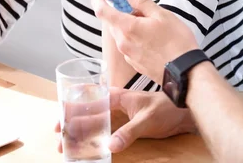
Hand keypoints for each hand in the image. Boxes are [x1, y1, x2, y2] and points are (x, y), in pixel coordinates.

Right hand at [55, 88, 194, 152]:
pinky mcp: (125, 124)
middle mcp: (116, 103)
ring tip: (67, 145)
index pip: (90, 99)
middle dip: (71, 122)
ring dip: (80, 131)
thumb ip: (129, 132)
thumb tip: (110, 146)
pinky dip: (93, 137)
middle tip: (59, 137)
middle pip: (88, 111)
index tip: (60, 119)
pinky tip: (85, 146)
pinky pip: (105, 130)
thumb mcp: (147, 120)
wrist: (183, 112)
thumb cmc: (167, 109)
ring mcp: (120, 114)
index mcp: (119, 96)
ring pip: (94, 121)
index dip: (73, 108)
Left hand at [91, 0, 198, 82]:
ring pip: (121, 34)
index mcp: (128, 28)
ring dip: (127, 25)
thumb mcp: (162, 15)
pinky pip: (128, 46)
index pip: (103, 11)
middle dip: (117, 11)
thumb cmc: (177, 41)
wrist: (186, 71)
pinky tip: (150, 36)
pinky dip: (133, 37)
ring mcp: (128, 55)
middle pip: (112, 23)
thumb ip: (142, 2)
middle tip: (130, 2)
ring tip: (147, 21)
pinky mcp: (135, 64)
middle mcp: (123, 43)